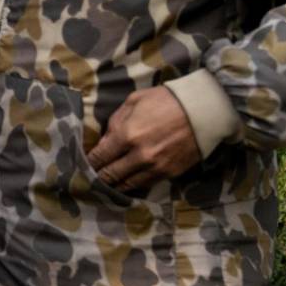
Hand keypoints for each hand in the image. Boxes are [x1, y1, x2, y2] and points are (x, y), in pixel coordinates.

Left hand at [87, 86, 201, 191]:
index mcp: (127, 134)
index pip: (99, 157)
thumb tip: (104, 141)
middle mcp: (139, 155)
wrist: (203, 111)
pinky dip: (132, 185)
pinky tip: (125, 182)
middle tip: (88, 178)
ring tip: (104, 184)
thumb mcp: (133, 102)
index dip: (88, 163)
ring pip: (126, 184)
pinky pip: (145, 184)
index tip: (81, 165)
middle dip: (97, 177)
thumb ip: (115, 122)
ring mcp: (155, 167)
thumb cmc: (165, 100)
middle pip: (110, 175)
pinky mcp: (169, 174)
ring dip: (113, 185)